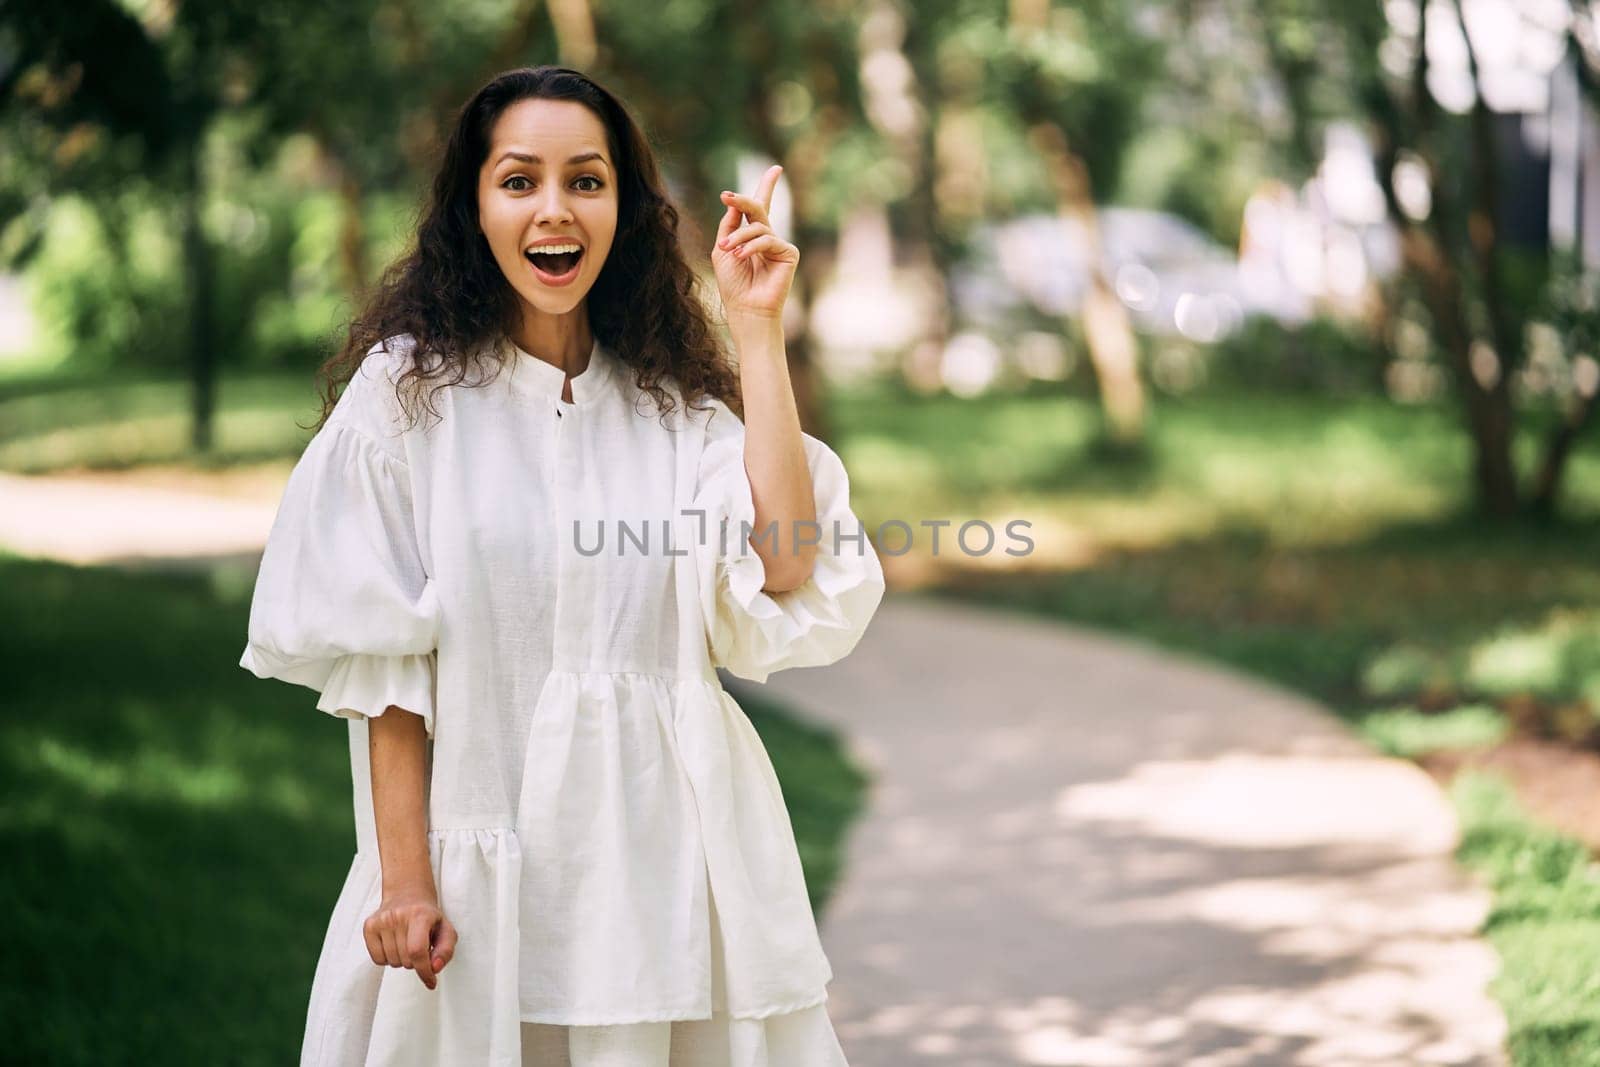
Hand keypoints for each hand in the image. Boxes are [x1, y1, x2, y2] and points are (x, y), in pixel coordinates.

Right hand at [363, 881, 456, 990]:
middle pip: (406, 960)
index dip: (424, 971)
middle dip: (416, 962)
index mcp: (420, 914)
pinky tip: (394, 944)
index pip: (417, 951)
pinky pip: (377, 960)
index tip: (431, 982)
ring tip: (407, 943)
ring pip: (392, 962)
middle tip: (419, 947)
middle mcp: (398, 915)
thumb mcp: (446, 930)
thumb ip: (446, 951)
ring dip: (402, 960)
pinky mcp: (369, 926)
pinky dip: (388, 959)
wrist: (407, 895)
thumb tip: (434, 969)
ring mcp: (381, 920)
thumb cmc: (429, 918)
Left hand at [712, 164, 798, 322]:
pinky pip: (768, 239)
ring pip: (758, 226)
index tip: (776, 168)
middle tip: (728, 197)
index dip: (768, 187)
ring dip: (739, 236)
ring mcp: (779, 246)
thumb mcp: (722, 249)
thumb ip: (729, 225)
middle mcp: (767, 238)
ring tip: (728, 250)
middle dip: (745, 201)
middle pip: (759, 208)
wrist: (745, 309)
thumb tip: (734, 202)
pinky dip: (752, 246)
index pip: (760, 208)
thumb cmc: (732, 284)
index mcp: (752, 237)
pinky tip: (741, 257)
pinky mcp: (789, 254)